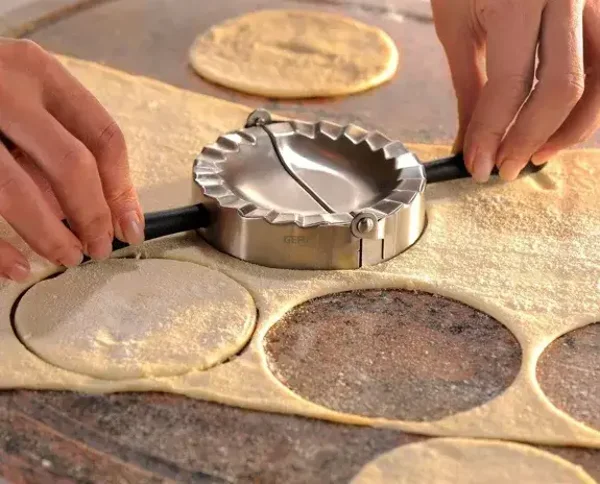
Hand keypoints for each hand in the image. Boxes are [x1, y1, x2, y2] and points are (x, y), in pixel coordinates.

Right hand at [0, 39, 143, 281]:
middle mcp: (2, 87)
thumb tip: (105, 211)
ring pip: (18, 189)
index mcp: (37, 71)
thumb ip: (56, 146)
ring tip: (67, 258)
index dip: (122, 190)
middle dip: (93, 216)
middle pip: (71, 163)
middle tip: (99, 248)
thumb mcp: (21, 100)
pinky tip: (16, 266)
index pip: (103, 136)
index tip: (130, 227)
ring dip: (50, 235)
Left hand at [431, 0, 597, 181]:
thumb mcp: (457, 24)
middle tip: (505, 168)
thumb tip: (473, 141)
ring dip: (574, 125)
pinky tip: (564, 120)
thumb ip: (470, 86)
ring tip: (538, 152)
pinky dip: (591, 97)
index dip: (494, 133)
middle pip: (564, 86)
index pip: (511, 85)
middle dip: (531, 137)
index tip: (478, 166)